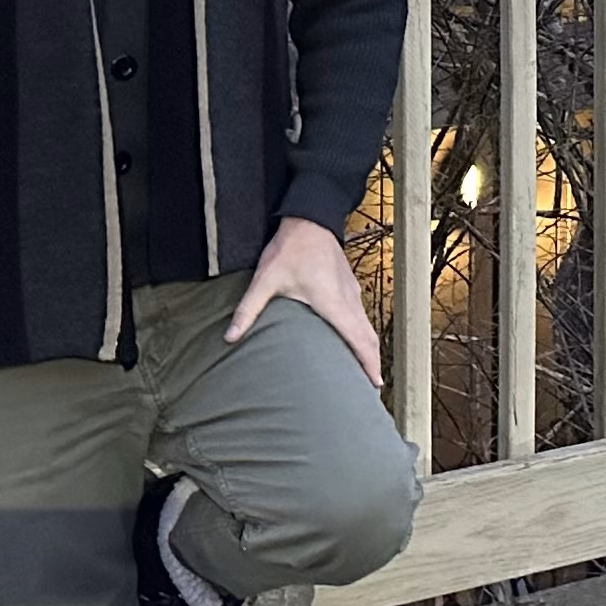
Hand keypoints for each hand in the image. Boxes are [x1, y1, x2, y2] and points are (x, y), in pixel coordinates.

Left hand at [226, 217, 381, 386]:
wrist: (309, 217)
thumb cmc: (290, 248)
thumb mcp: (266, 280)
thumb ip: (249, 309)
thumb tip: (230, 337)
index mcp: (334, 304)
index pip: (359, 340)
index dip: (368, 363)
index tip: (375, 385)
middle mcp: (348, 300)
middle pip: (368, 337)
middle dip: (372, 362)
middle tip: (371, 387)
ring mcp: (351, 292)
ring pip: (366, 326)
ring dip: (367, 348)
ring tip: (363, 369)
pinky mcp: (348, 285)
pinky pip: (360, 315)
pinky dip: (362, 332)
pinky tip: (351, 339)